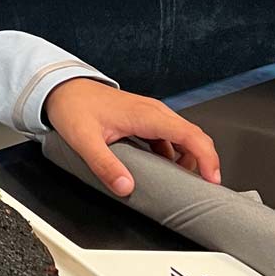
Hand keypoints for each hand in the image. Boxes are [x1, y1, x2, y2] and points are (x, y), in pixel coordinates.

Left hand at [43, 78, 220, 196]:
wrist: (62, 88)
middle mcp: (154, 112)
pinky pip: (168, 136)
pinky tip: (164, 169)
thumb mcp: (85, 140)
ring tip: (184, 182)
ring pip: (182, 136)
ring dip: (188, 158)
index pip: (191, 135)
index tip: (212, 179)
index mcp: (147, 115)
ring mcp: (149, 114)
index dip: (207, 158)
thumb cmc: (73, 107)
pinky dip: (174, 153)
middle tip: (202, 187)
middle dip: (203, 161)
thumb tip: (126, 187)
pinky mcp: (143, 119)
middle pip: (193, 135)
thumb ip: (105, 165)